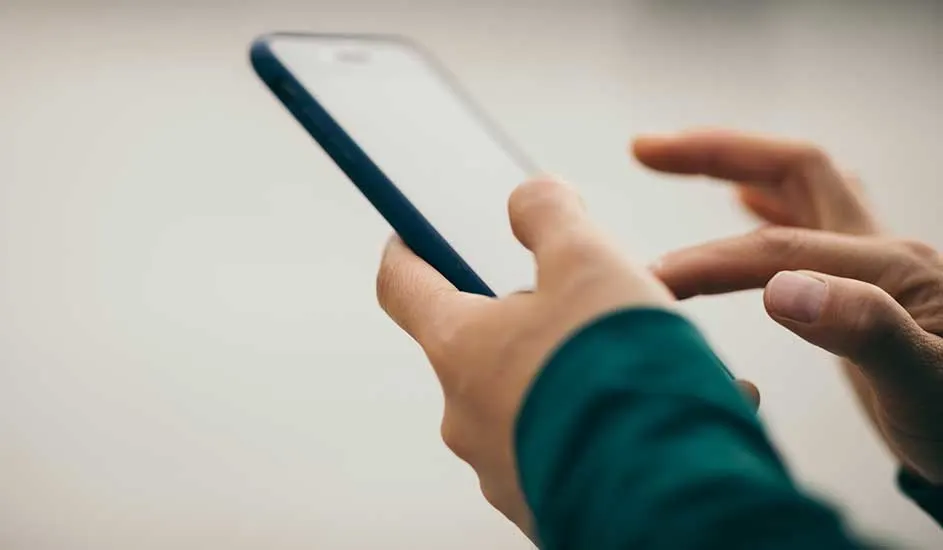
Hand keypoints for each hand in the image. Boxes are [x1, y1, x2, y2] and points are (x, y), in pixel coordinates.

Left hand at [376, 178, 676, 532]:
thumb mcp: (588, 264)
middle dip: (541, 318)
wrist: (662, 499)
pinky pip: (571, 446)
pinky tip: (671, 414)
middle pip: (488, 344)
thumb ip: (550, 216)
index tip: (410, 234)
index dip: (407, 250)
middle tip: (596, 305)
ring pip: (539, 397)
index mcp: (461, 348)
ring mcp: (504, 466)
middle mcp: (468, 415)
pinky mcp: (546, 502)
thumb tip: (528, 200)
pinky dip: (610, 424)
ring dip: (586, 375)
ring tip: (656, 368)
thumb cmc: (616, 377)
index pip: (403, 285)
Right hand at [638, 130, 942, 482]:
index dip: (706, 260)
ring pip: (801, 187)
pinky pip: (809, 220)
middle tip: (645, 150)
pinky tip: (743, 202)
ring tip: (676, 160)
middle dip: (717, 153)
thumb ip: (865, 330)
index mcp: (893, 268)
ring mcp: (876, 263)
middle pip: (794, 169)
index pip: (777, 249)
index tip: (647, 281)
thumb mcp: (925, 385)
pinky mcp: (865, 286)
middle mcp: (883, 249)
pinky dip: (766, 201)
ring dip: (737, 166)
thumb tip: (780, 290)